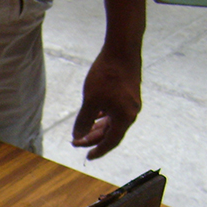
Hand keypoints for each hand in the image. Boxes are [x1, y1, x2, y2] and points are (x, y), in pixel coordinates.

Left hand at [71, 45, 141, 159]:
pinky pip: (115, 111)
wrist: (122, 49)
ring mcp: (131, 102)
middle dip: (93, 138)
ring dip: (97, 127)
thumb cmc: (106, 75)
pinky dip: (103, 116)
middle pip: (111, 132)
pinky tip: (94, 115)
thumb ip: (84, 121)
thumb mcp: (90, 101)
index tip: (87, 157)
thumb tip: (78, 136)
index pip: (111, 142)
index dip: (98, 150)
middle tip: (75, 142)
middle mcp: (131, 112)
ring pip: (112, 121)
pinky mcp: (128, 92)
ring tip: (82, 130)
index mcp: (125, 118)